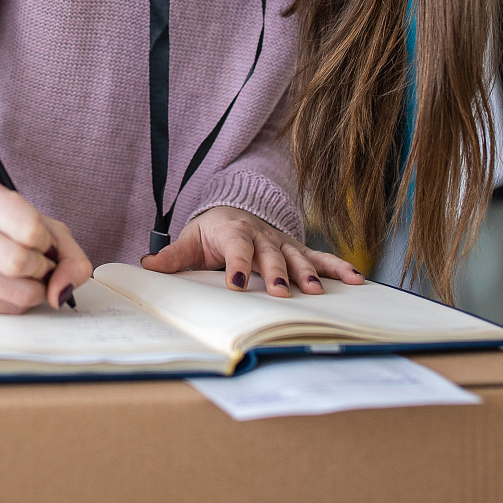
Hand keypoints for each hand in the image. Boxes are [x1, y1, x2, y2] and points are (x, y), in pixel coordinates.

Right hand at [0, 180, 92, 313]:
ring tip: (25, 275)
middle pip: (19, 263)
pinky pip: (2, 309)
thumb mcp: (47, 228)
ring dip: (33, 290)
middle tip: (37, 262)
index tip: (40, 240)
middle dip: (41, 269)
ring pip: (14, 293)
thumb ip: (71, 258)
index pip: (31, 231)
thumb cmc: (10, 227)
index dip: (46, 242)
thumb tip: (61, 293)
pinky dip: (16, 302)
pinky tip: (9, 286)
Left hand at [140, 205, 363, 297]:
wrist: (236, 209)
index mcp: (233, 233)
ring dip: (308, 275)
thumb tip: (146, 266)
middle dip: (276, 275)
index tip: (236, 285)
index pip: (236, 250)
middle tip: (280, 293)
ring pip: (297, 259)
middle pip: (270, 257)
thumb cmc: (211, 231)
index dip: (237, 266)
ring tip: (317, 292)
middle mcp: (261, 237)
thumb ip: (172, 256)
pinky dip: (338, 267)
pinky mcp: (298, 249)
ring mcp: (282, 244)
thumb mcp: (190, 240)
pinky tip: (356, 280)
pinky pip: (320, 257)